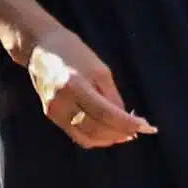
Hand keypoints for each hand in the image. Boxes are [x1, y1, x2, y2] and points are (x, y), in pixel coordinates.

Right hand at [0, 10, 152, 147]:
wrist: (40, 48)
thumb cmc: (74, 52)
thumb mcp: (100, 69)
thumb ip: (112, 96)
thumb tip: (126, 120)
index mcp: (75, 85)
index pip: (105, 114)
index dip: (127, 123)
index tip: (146, 127)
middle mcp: (62, 102)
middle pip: (96, 128)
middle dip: (120, 132)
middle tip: (139, 130)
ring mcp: (54, 111)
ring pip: (86, 137)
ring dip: (109, 138)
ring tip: (127, 133)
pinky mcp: (52, 116)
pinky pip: (77, 135)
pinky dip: (95, 137)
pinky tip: (109, 133)